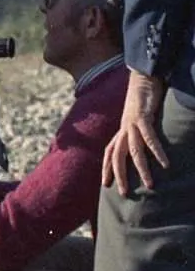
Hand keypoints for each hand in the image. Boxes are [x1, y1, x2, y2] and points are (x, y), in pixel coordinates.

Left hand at [103, 70, 168, 193]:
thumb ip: (137, 131)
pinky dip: (157, 151)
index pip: (109, 152)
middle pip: (116, 156)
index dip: (105, 167)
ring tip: (150, 185)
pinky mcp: (143, 116)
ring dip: (141, 169)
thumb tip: (141, 145)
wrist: (143, 76)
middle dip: (118, 175)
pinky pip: (149, 138)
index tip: (105, 184)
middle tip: (123, 194)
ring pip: (133, 150)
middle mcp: (123, 128)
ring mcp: (132, 122)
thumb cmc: (143, 98)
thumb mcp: (138, 118)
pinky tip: (165, 164)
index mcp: (121, 129)